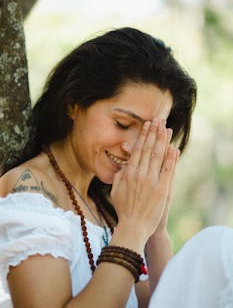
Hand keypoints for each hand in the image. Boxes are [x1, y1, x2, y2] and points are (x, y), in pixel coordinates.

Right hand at [111, 119, 177, 244]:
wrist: (133, 227)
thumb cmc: (123, 210)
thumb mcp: (116, 190)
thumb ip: (120, 176)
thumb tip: (125, 164)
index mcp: (128, 173)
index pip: (137, 150)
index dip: (143, 136)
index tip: (147, 125)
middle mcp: (140, 174)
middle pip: (148, 149)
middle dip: (154, 132)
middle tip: (158, 120)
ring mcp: (151, 181)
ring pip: (158, 156)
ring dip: (162, 140)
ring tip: (166, 128)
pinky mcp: (162, 189)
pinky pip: (167, 170)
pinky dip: (171, 158)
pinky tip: (174, 148)